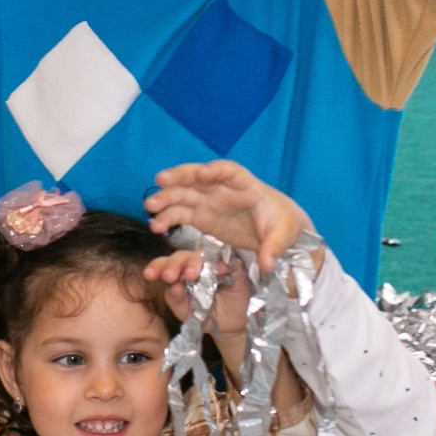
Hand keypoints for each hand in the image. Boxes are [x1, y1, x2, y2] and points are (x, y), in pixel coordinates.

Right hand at [144, 161, 313, 273]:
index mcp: (247, 186)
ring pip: (185, 193)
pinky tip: (156, 226)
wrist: (276, 232)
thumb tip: (267, 265)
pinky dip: (168, 217)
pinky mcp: (202, 216)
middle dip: (180, 176)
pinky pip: (181, 213)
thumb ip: (274, 247)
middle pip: (198, 176)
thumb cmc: (284, 226)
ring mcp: (210, 201)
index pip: (230, 172)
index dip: (216, 171)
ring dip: (166, 197)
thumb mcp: (285, 235)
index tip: (203, 173)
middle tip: (161, 180)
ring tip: (150, 206)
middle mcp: (224, 189)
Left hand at [145, 249, 251, 341]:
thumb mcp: (183, 310)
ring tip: (191, 274)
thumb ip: (175, 298)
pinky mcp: (234, 267)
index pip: (165, 263)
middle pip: (182, 255)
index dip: (157, 266)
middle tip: (170, 276)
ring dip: (195, 262)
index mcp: (178, 271)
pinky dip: (223, 264)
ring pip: (203, 254)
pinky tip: (220, 270)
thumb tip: (173, 286)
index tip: (149, 275)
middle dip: (174, 264)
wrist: (224, 326)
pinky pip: (228, 259)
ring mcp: (214, 263)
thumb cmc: (201, 314)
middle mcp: (194, 263)